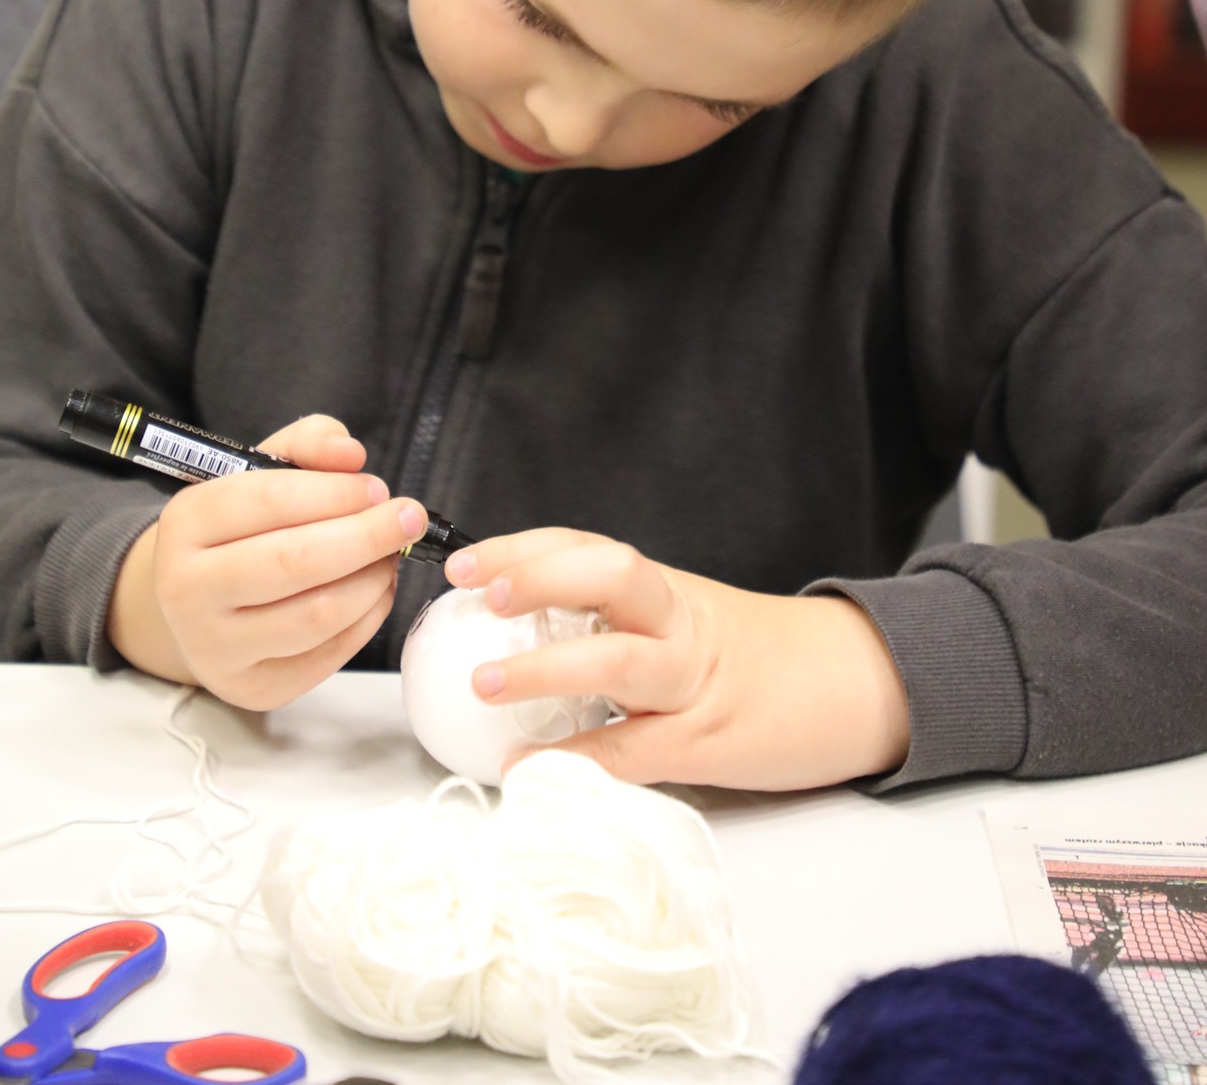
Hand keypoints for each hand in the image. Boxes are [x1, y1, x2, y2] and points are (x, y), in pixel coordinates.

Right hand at [107, 415, 428, 708]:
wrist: (193, 603)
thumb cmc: (238, 528)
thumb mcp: (259, 471)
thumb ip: (308, 445)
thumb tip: (351, 454)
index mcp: (186, 522)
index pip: (269, 500)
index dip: (335, 493)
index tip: (377, 488)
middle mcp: (187, 589)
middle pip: (295, 562)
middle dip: (367, 537)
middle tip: (408, 520)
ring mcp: (217, 647)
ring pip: (318, 615)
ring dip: (373, 580)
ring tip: (390, 556)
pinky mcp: (252, 687)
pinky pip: (328, 654)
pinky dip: (368, 618)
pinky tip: (376, 590)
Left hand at [446, 528, 910, 790]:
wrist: (851, 689)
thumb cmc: (752, 660)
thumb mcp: (684, 622)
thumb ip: (620, 623)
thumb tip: (518, 637)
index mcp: (666, 590)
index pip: (590, 546)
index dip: (525, 549)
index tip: (463, 562)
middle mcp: (679, 623)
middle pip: (615, 574)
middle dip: (543, 576)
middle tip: (481, 594)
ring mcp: (695, 683)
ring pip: (622, 660)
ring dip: (547, 668)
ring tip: (483, 681)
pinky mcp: (707, 743)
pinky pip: (635, 751)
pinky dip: (578, 760)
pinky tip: (527, 767)